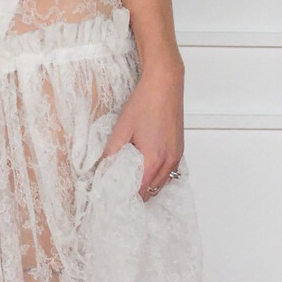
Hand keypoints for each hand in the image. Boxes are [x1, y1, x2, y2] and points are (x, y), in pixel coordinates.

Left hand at [102, 55, 184, 200]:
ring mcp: (177, 155)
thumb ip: (111, 152)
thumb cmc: (145, 103)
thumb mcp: (122, 129)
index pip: (140, 190)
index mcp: (153, 159)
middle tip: (120, 191)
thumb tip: (101, 167)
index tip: (114, 197)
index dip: (127, 196)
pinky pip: (169, 172)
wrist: (165, 85)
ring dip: (149, 186)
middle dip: (137, 194)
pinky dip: (158, 176)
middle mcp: (169, 161)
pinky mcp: (179, 149)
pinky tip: (146, 170)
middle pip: (152, 191)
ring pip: (162, 183)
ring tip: (132, 183)